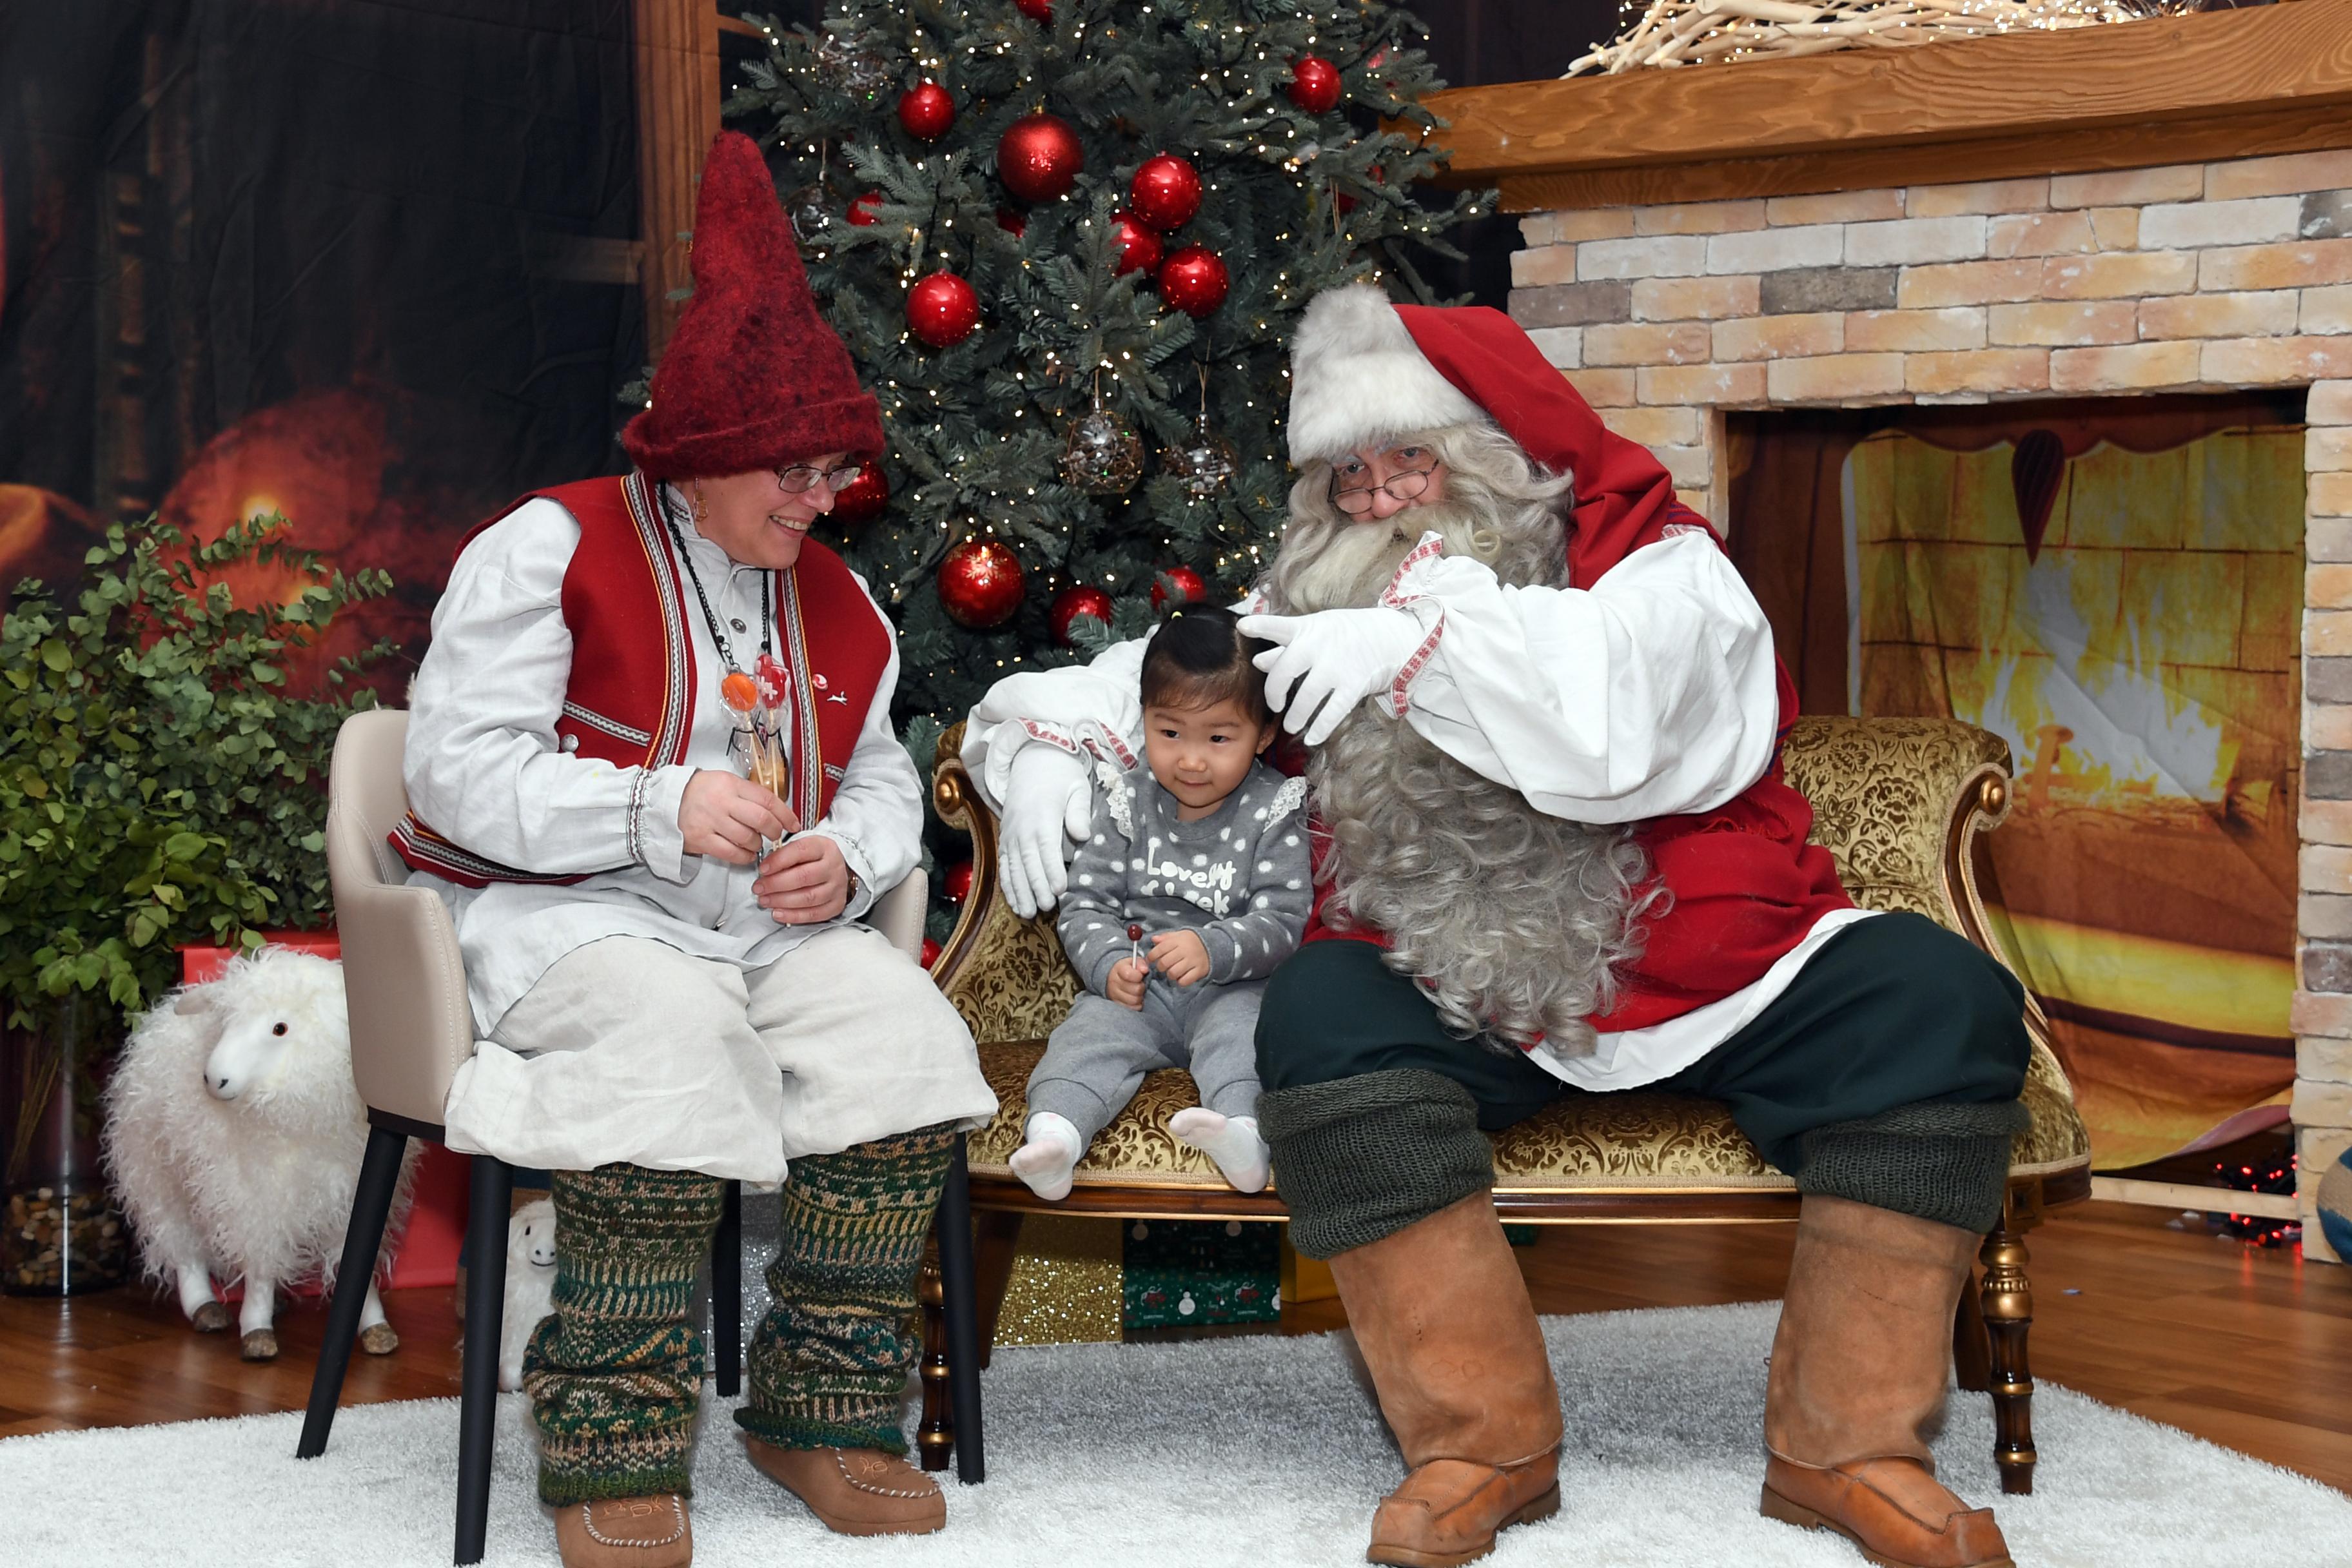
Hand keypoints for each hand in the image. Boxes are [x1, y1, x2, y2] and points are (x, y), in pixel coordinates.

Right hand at [680, 770, 798, 864]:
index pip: (767, 799)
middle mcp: (722, 802)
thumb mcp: (725, 782)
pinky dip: (745, 857)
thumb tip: (778, 812)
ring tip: (755, 843)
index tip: (794, 824)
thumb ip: (749, 794)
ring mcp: (711, 821)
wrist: (666, 802)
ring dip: (758, 844)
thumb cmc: (701, 792)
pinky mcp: (701, 839)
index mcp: (731, 784)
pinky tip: (746, 854)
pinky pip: (732, 853)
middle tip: (775, 835)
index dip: (785, 814)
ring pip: (748, 838)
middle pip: (761, 819)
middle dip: (775, 831)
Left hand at [754, 834, 848, 923]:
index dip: (778, 861)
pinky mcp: (836, 905)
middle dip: (776, 884)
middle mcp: (833, 866)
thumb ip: (784, 855)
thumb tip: (764, 871)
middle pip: (804, 877)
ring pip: (808, 897)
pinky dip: (793, 916)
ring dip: (782, 901)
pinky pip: (814, 914)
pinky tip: (778, 913)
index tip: (762, 869)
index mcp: (823, 847)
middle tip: (759, 888)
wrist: (835, 870)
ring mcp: (837, 887)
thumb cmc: (814, 859)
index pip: (800, 851)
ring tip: (765, 900)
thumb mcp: (801, 849)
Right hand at [1000, 744, 1093, 918]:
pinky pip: (1004, 864)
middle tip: (1046, 908)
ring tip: (1027, 913)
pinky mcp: (1005, 837)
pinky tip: (1014, 901)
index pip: (1047, 847)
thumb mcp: (1078, 786)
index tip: (1060, 890)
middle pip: (1028, 861)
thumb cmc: (1062, 775)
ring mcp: (1011, 833)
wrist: (1032, 759)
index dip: (1052, 870)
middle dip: (1037, 887)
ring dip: (1019, 891)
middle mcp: (1023, 827)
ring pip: (1013, 867)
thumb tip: (1082, 835)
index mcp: (1043, 815)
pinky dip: (1007, 884)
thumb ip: (1079, 811)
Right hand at [1105, 955, 1148, 1010]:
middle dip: (1142, 987)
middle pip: (1136, 989)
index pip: (1129, 974)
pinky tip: (1135, 998)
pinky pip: (1132, 1008)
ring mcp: (1114, 995)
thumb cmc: (1128, 970)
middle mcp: (1114, 982)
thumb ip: (1141, 964)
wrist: (1115, 977)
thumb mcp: (1134, 962)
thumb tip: (1145, 970)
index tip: (1140, 975)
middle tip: (1140, 984)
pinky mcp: (1117, 1004)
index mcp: (1118, 969)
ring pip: (1134, 1000)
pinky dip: (1137, 1004)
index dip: (1139, 976)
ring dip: (1140, 997)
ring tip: (1138, 992)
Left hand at [1149, 929, 1211, 987]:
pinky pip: (1185, 981)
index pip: (1160, 948)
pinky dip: (1180, 981)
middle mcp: (1185, 950)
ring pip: (1173, 973)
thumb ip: (1166, 937)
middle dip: (1160, 967)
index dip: (1152, 956)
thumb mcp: (1179, 935)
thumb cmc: (1192, 941)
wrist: (1213, 946)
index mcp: (1179, 940)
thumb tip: (1153, 939)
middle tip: (1162, 967)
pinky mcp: (1199, 971)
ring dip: (1170, 975)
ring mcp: (1193, 961)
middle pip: (1165, 962)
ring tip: (1173, 972)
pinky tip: (1181, 977)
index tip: (1150, 959)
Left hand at [1239, 606, 1426, 745]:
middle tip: (1275, 706)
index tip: (1243, 626)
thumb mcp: (1316, 632)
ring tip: (1292, 725)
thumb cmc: (1345, 634)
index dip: (1261, 626)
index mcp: (1307, 629)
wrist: (1391, 638)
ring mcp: (1337, 666)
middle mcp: (1320, 646)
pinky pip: (1332, 713)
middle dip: (1274, 693)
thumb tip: (1257, 661)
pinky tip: (1312, 739)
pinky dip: (1319, 729)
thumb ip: (1285, 646)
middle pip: (1285, 672)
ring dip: (1295, 717)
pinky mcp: (1354, 684)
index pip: (1280, 626)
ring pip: (1306, 698)